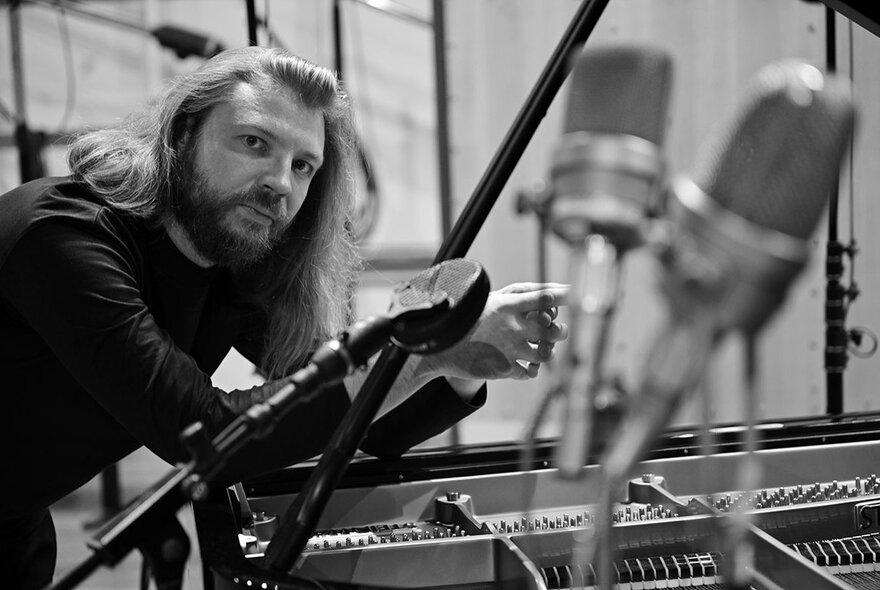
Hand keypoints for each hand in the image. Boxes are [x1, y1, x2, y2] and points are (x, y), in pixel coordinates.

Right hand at [420, 282, 568, 383]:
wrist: (439, 348)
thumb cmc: (469, 319)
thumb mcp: (490, 299)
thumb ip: (519, 294)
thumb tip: (551, 291)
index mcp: (507, 305)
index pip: (544, 298)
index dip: (564, 297)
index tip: (575, 294)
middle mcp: (511, 327)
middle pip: (552, 330)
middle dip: (561, 331)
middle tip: (560, 330)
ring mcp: (508, 349)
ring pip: (546, 354)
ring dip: (548, 352)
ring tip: (545, 349)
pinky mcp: (504, 369)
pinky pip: (530, 371)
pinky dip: (531, 368)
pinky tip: (527, 364)